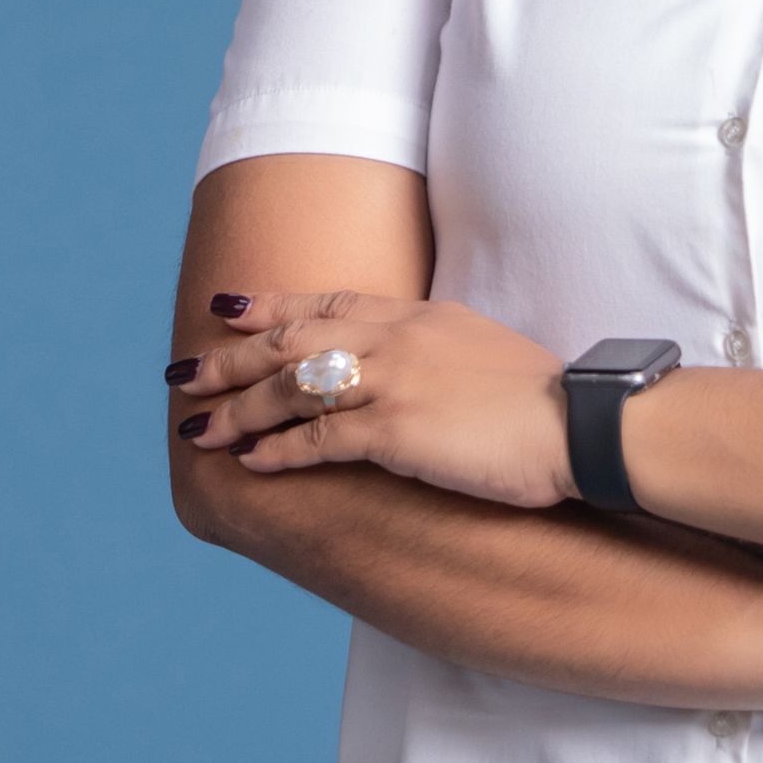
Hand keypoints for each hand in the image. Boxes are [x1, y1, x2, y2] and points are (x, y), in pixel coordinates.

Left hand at [170, 291, 573, 507]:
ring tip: (197, 429)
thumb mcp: (478, 347)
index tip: (229, 308)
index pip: (327, 299)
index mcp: (417, 314)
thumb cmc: (540, 397)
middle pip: (292, 339)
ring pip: (291, 387)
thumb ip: (431, 346)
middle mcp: (396, 338)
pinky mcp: (395, 430)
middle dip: (231, 357)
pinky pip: (318, 438)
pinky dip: (277, 450)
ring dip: (238, 409)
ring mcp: (393, 381)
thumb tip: (406, 365)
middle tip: (184, 371)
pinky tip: (249, 463)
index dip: (272, 304)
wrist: (578, 422)